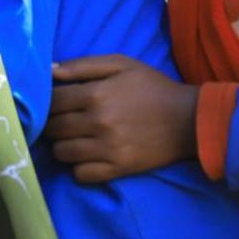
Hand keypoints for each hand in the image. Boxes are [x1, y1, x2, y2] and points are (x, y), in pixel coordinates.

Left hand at [48, 55, 198, 182]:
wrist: (192, 119)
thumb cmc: (153, 88)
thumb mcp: (122, 64)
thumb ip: (83, 65)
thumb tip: (49, 71)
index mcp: (96, 94)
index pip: (51, 102)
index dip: (47, 103)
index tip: (54, 104)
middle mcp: (98, 122)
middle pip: (52, 128)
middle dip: (52, 124)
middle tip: (62, 122)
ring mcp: (108, 148)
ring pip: (61, 153)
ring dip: (63, 146)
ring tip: (75, 139)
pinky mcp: (118, 168)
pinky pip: (81, 174)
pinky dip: (79, 167)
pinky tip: (87, 157)